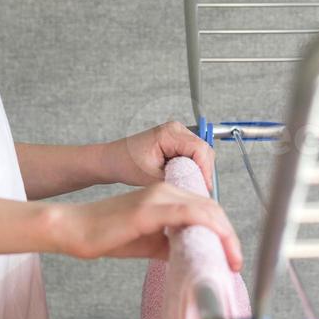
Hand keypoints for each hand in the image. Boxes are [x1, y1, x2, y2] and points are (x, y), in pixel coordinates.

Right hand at [52, 183, 243, 271]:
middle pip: (211, 207)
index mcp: (166, 194)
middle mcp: (166, 189)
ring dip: (225, 234)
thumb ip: (172, 243)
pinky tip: (217, 244)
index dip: (224, 230)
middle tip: (236, 261)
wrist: (74, 228)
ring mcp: (158, 196)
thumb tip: (195, 255)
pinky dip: (209, 228)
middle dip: (230, 234)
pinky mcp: (150, 208)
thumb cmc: (106, 235)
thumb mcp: (148, 242)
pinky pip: (189, 214)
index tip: (231, 255)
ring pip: (206, 209)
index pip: (206, 208)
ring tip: (232, 259)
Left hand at [99, 120, 216, 193]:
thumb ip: (176, 180)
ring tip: (192, 185)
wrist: (113, 159)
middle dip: (204, 170)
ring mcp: (177, 133)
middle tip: (200, 189)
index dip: (205, 170)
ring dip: (199, 169)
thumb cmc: (125, 163)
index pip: (199, 149)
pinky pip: (193, 154)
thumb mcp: (151, 176)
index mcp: (169, 133)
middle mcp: (176, 129)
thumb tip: (195, 188)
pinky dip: (193, 167)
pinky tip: (186, 178)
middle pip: (204, 150)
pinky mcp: (176, 141)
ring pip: (201, 152)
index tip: (204, 187)